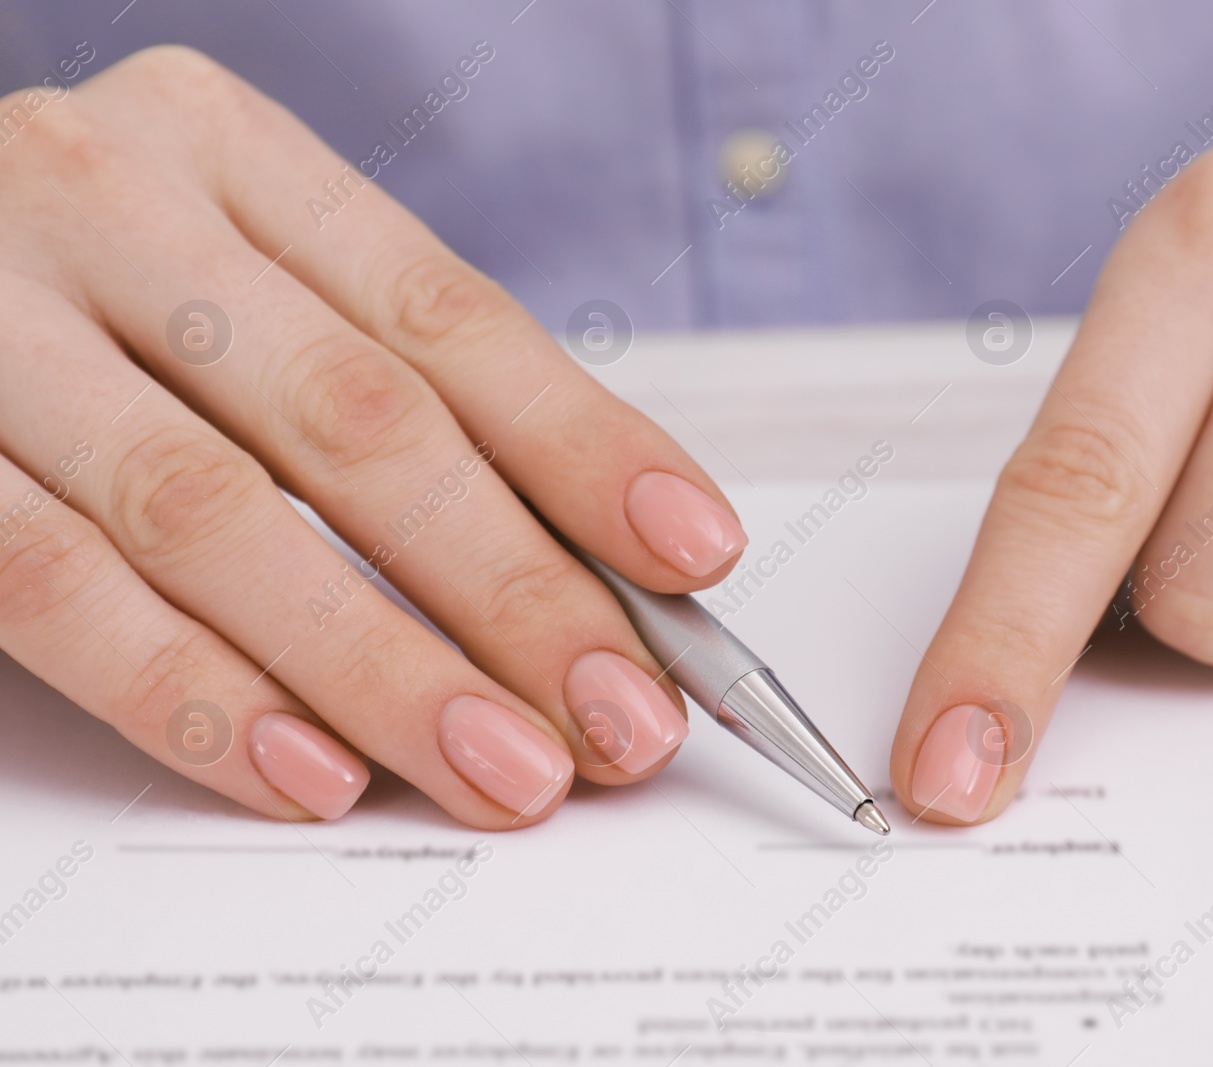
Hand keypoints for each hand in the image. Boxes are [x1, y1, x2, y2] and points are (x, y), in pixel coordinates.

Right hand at [0, 47, 747, 826]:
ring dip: (379, 667)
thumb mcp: (244, 282)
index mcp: (228, 152)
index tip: (692, 553)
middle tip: (620, 711)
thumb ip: (381, 388)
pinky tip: (310, 769)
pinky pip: (57, 587)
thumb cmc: (94, 284)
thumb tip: (587, 559)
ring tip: (502, 768)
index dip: (582, 445)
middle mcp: (108, 205)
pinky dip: (195, 693)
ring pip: (215, 517)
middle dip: (511, 587)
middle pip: (357, 421)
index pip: (447, 317)